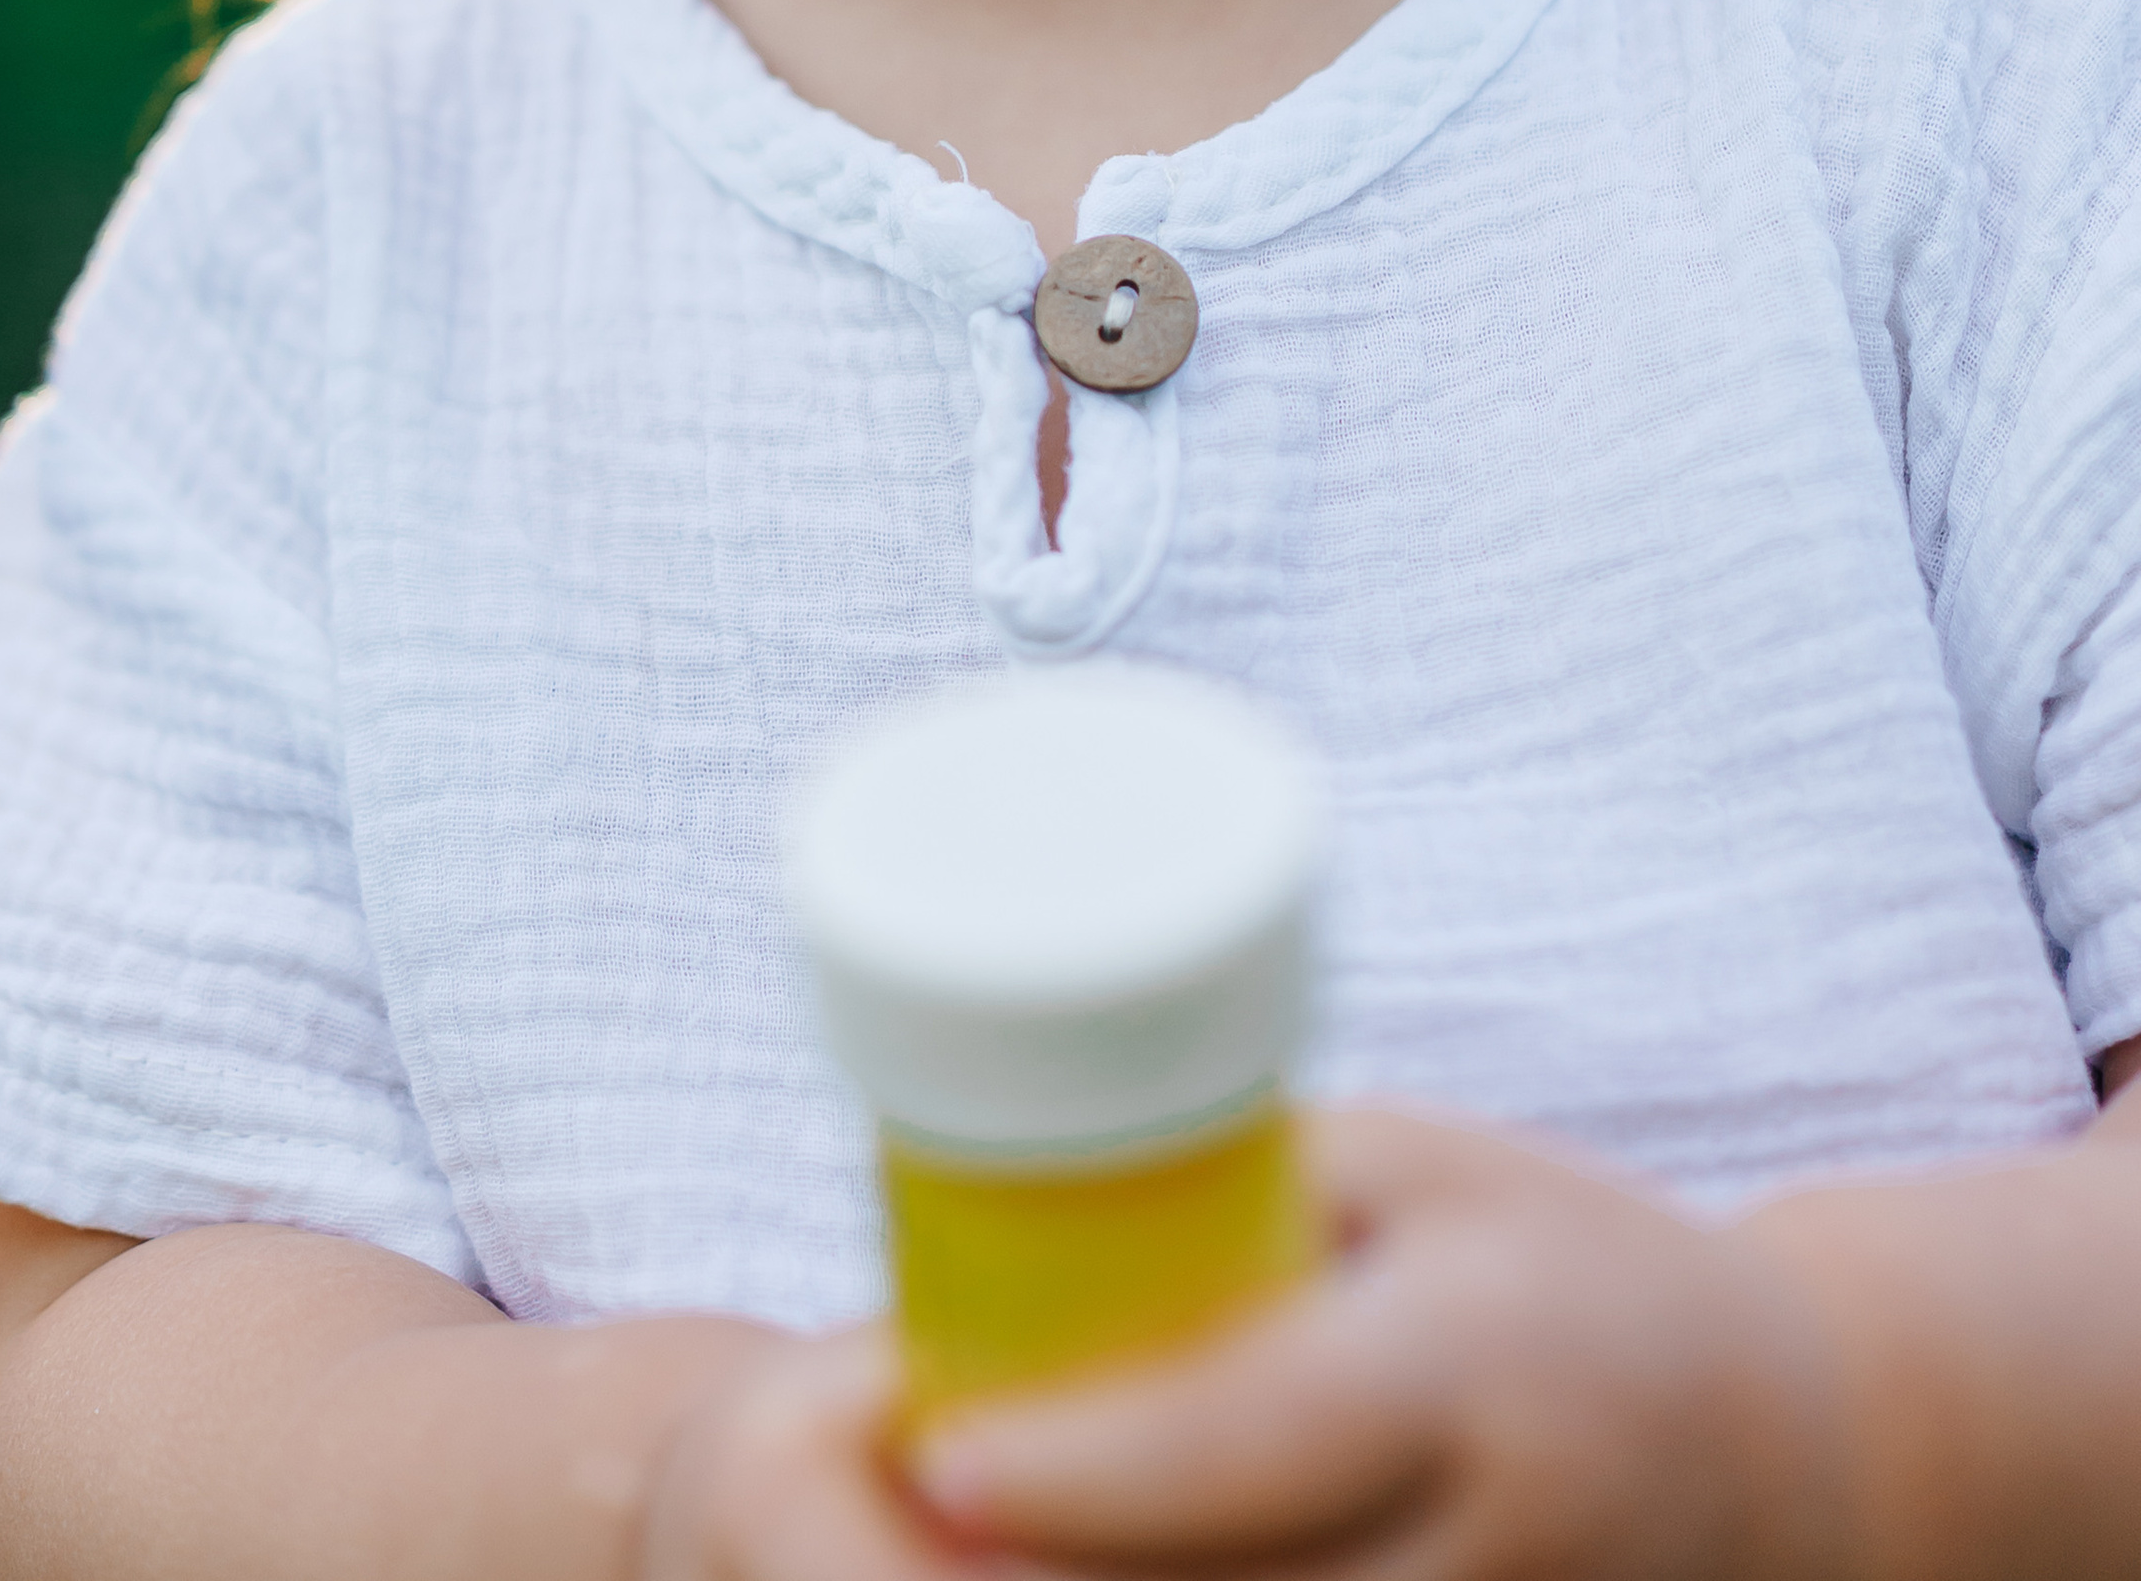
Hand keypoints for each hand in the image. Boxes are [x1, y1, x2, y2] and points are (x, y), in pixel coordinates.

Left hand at [646, 1109, 1863, 1580]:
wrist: (1793, 1452)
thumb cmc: (1561, 1267)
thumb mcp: (1415, 1174)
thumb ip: (1241, 1212)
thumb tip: (1007, 1231)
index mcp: (1474, 1366)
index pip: (1250, 1440)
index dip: (1081, 1464)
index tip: (936, 1450)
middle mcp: (1499, 1543)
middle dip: (1053, 1562)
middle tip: (922, 1496)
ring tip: (991, 1532)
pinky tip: (1121, 1567)